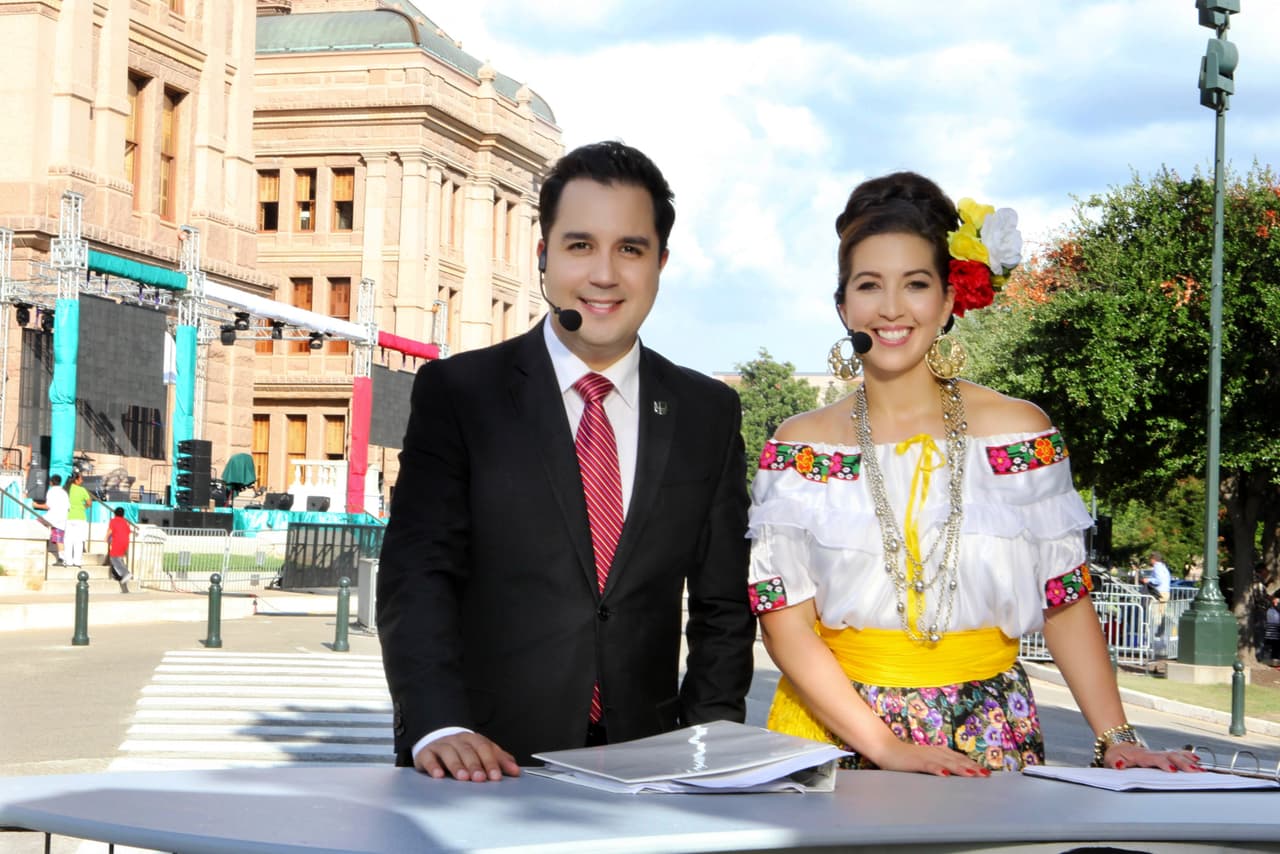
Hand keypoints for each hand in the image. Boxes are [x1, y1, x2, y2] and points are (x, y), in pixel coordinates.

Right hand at [414, 732, 520, 781]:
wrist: (436, 740)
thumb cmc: (463, 751)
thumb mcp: (482, 752)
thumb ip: (499, 760)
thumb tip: (516, 771)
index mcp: (474, 739)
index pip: (484, 748)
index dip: (491, 762)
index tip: (496, 776)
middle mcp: (458, 740)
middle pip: (467, 751)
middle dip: (475, 765)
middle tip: (480, 778)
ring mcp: (441, 745)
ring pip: (449, 753)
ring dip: (457, 765)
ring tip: (462, 777)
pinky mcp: (426, 753)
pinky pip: (429, 758)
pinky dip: (433, 766)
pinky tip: (438, 775)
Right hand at [870, 738, 990, 777]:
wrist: (886, 749)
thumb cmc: (906, 758)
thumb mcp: (926, 760)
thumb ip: (939, 764)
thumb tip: (954, 773)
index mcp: (939, 751)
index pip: (959, 758)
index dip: (973, 764)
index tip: (986, 772)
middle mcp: (935, 752)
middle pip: (957, 760)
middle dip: (972, 767)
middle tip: (986, 775)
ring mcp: (926, 756)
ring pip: (946, 762)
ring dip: (960, 768)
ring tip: (973, 774)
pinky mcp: (915, 761)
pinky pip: (929, 765)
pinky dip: (938, 769)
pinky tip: (945, 774)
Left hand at [1103, 742, 1201, 771]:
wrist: (1118, 746)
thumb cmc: (1116, 755)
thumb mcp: (1110, 759)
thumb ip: (1115, 762)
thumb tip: (1119, 765)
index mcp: (1140, 756)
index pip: (1154, 759)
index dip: (1163, 764)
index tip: (1173, 769)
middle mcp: (1151, 753)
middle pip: (1169, 756)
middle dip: (1183, 764)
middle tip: (1194, 771)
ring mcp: (1158, 754)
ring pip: (1175, 755)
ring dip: (1188, 761)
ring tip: (1199, 769)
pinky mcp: (1162, 755)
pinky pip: (1177, 754)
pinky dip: (1187, 756)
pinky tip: (1197, 760)